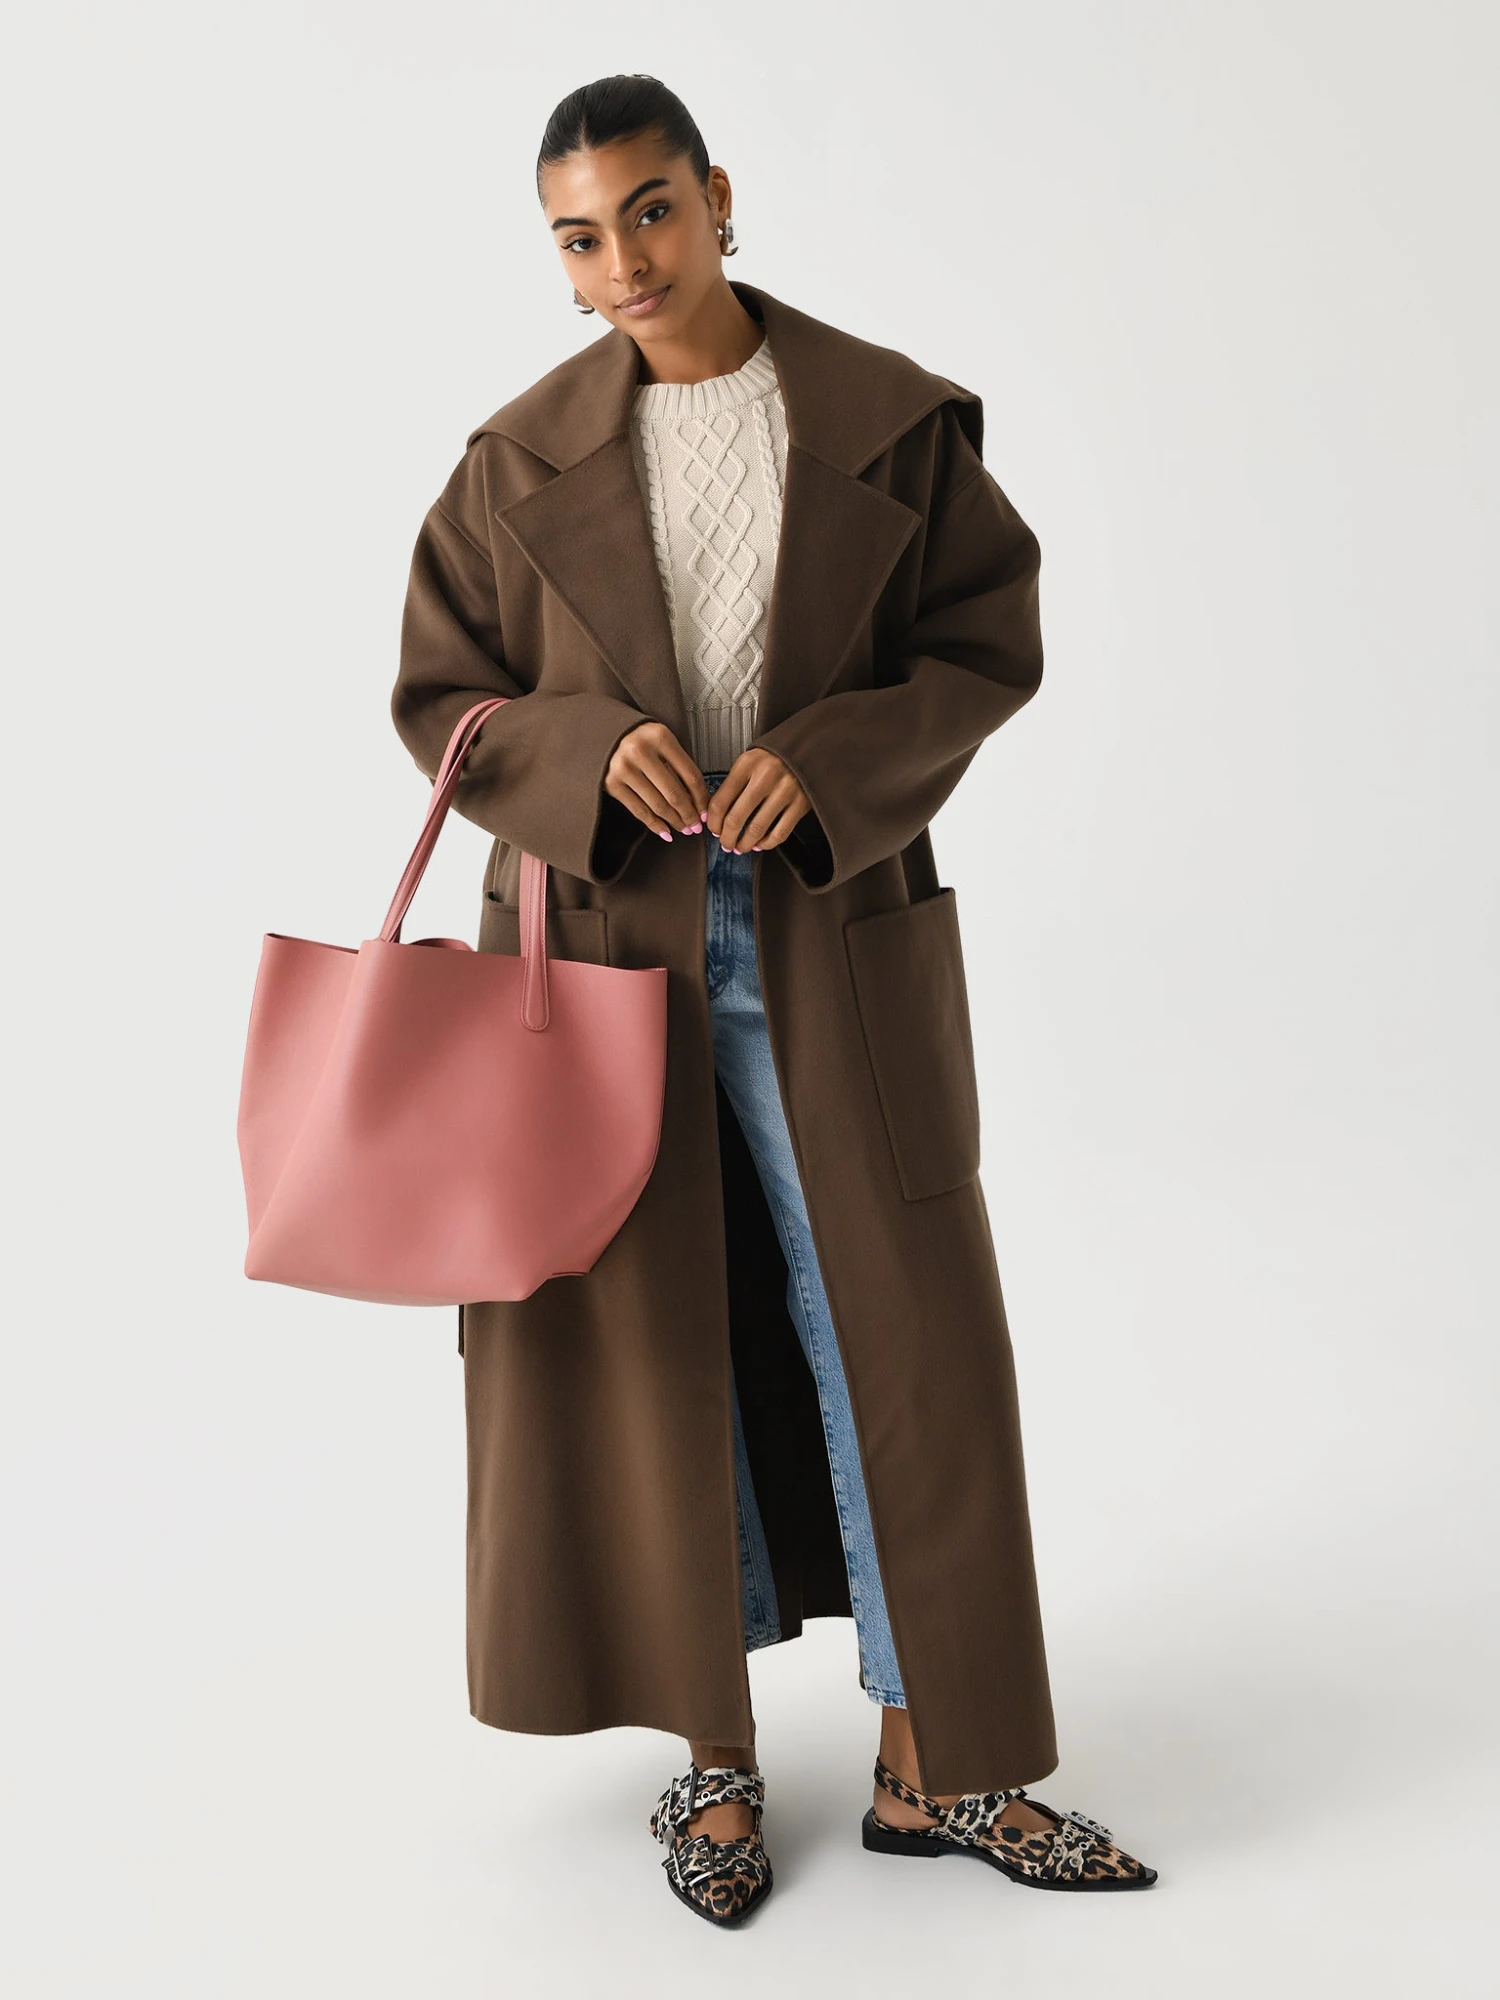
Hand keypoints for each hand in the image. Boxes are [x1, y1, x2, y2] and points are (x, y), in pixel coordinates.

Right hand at [605, 721, 709, 840]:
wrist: (607, 735)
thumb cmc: (641, 739)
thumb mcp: (663, 741)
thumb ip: (679, 765)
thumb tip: (697, 802)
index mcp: (660, 737)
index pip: (690, 775)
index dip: (701, 798)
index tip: (706, 812)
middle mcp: (640, 752)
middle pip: (674, 793)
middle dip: (689, 814)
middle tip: (696, 826)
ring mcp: (624, 768)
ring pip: (657, 804)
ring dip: (674, 821)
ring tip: (684, 829)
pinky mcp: (612, 784)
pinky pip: (639, 810)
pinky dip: (654, 824)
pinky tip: (666, 831)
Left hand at [704, 748, 810, 852]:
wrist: (810, 748)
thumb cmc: (776, 757)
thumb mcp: (751, 760)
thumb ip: (734, 784)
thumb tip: (717, 816)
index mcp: (748, 764)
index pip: (720, 801)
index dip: (713, 822)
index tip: (713, 829)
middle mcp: (765, 777)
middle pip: (736, 818)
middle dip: (727, 838)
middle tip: (726, 843)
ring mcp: (785, 791)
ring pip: (757, 829)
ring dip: (745, 844)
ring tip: (741, 847)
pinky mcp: (801, 804)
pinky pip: (780, 832)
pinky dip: (767, 843)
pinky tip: (760, 844)